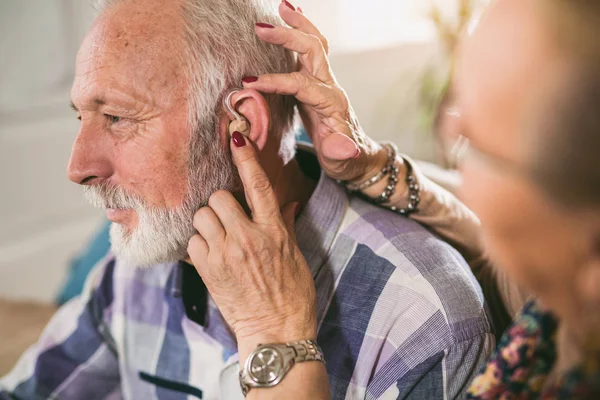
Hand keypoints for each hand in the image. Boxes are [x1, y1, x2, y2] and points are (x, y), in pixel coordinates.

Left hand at [187, 133, 316, 361]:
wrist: (277, 331)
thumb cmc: (292, 293)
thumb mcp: (295, 255)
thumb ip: (286, 224)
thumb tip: (287, 203)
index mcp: (274, 231)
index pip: (259, 186)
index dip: (247, 159)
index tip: (237, 138)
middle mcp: (249, 238)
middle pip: (219, 197)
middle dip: (221, 204)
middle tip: (228, 218)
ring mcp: (226, 254)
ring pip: (202, 217)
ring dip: (207, 223)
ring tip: (218, 237)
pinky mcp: (209, 271)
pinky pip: (192, 242)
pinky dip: (198, 245)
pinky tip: (210, 255)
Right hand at [243, 2, 387, 182]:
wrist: (357, 158)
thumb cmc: (347, 162)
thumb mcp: (343, 162)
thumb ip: (341, 152)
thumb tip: (345, 146)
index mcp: (331, 103)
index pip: (301, 84)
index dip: (276, 82)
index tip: (250, 82)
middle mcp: (329, 86)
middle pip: (312, 50)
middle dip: (288, 36)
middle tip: (260, 28)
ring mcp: (323, 82)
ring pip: (314, 44)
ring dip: (299, 24)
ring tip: (282, 6)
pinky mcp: (316, 84)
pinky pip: (309, 52)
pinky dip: (300, 32)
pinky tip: (290, 20)